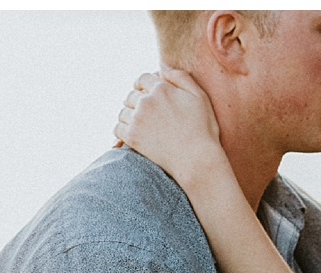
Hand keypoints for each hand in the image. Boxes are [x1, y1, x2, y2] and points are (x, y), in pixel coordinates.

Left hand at [115, 67, 228, 185]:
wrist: (197, 160)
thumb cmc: (203, 129)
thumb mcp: (200, 97)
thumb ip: (180, 77)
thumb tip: (161, 65)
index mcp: (162, 88)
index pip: (142, 79)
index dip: (145, 85)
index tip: (148, 94)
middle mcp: (147, 101)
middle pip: (131, 95)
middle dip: (137, 102)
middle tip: (148, 114)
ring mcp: (138, 119)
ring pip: (123, 111)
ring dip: (130, 116)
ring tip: (143, 126)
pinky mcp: (132, 136)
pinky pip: (117, 128)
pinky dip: (122, 130)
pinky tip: (135, 135)